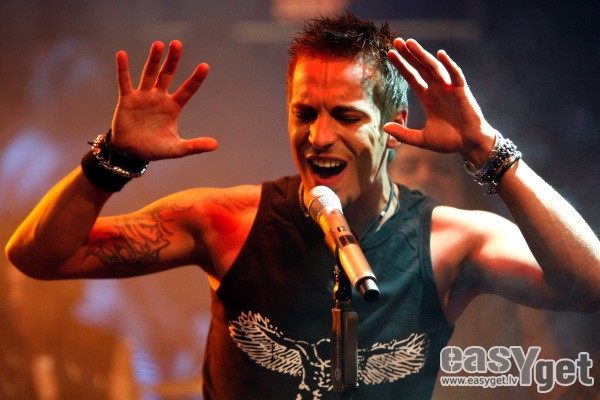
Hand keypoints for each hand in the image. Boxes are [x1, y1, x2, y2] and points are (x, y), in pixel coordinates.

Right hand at [111, 40, 217, 160]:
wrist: (131, 153)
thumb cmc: (155, 149)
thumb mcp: (177, 149)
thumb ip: (195, 146)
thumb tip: (215, 145)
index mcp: (173, 107)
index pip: (187, 90)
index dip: (196, 79)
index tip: (205, 66)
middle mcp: (159, 98)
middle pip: (168, 75)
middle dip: (172, 60)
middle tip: (177, 43)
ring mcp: (143, 97)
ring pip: (149, 74)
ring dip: (153, 60)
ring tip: (158, 44)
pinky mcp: (127, 100)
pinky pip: (124, 82)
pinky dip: (123, 69)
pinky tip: (122, 54)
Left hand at [385, 38, 495, 166]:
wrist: (469, 144)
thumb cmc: (448, 141)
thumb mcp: (422, 139)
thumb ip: (403, 134)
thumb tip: (384, 127)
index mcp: (427, 98)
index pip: (412, 78)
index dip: (402, 66)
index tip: (390, 54)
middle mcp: (437, 90)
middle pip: (421, 68)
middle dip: (409, 55)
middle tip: (396, 40)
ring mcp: (449, 89)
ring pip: (434, 67)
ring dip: (422, 55)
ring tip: (410, 43)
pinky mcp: (462, 92)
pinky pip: (455, 75)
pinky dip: (449, 65)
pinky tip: (440, 54)